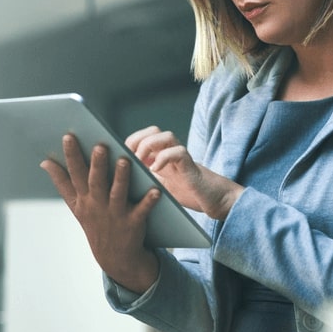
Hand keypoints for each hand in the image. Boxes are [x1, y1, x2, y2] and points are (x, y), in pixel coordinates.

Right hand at [40, 134, 160, 292]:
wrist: (115, 258)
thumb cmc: (95, 223)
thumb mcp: (76, 206)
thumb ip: (62, 183)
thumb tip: (44, 162)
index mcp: (84, 199)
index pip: (74, 174)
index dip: (71, 156)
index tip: (68, 136)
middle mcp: (98, 205)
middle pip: (96, 182)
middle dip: (96, 164)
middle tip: (99, 145)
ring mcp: (116, 215)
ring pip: (118, 193)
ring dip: (121, 178)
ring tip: (124, 160)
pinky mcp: (134, 223)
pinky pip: (142, 211)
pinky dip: (149, 202)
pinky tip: (155, 190)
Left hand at [125, 126, 242, 220]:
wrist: (213, 201)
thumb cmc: (185, 194)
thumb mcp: (158, 185)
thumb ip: (144, 177)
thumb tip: (119, 177)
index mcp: (160, 155)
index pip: (142, 136)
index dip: (130, 141)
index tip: (120, 155)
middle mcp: (171, 152)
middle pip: (153, 130)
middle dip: (137, 140)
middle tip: (129, 157)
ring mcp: (181, 157)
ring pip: (166, 135)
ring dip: (149, 145)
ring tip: (140, 161)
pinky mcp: (191, 166)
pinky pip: (179, 152)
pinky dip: (164, 158)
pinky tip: (155, 170)